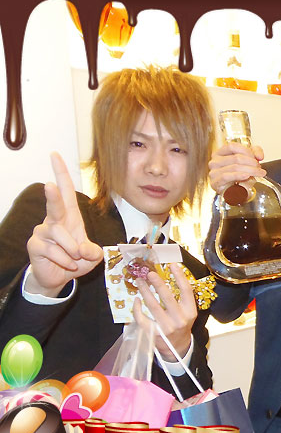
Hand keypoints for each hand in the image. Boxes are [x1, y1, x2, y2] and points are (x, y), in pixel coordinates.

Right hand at [25, 153, 102, 296]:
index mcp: (69, 216)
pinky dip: (66, 260)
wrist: (59, 277)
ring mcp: (42, 232)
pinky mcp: (35, 245)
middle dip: (53, 196)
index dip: (61, 173)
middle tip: (49, 185)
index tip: (55, 155)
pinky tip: (66, 264)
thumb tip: (84, 249)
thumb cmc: (75, 260)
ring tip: (74, 259)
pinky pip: (54, 251)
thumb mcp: (91, 256)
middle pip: (55, 205)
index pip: (66, 191)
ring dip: (73, 251)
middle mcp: (54, 220)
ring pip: (60, 237)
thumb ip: (93, 251)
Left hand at [133, 263, 196, 360]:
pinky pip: (142, 317)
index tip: (172, 265)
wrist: (176, 347)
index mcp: (190, 312)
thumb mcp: (187, 313)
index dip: (180, 276)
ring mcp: (166, 327)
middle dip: (158, 283)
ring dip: (145, 291)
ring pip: (152, 305)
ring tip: (140, 281)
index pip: (186, 291)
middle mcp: (179, 319)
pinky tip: (136, 300)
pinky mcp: (153, 332)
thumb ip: (181, 298)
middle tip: (150, 273)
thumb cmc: (180, 325)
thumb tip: (168, 277)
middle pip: (167, 297)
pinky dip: (137, 308)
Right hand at [208, 142, 265, 194]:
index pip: (232, 146)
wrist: (235, 193)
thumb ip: (255, 152)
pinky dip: (238, 176)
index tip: (257, 158)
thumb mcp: (248, 159)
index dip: (246, 151)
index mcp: (220, 153)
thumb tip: (259, 156)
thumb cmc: (239, 175)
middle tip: (259, 167)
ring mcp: (213, 172)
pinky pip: (227, 177)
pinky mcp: (215, 183)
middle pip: (236, 158)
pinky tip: (247, 176)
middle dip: (251, 162)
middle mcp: (215, 161)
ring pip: (234, 167)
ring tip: (259, 173)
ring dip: (250, 170)